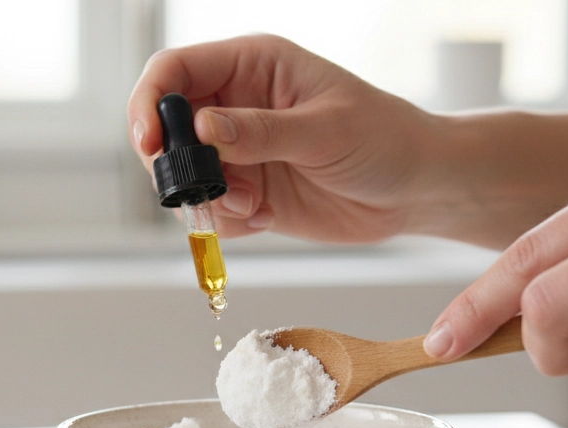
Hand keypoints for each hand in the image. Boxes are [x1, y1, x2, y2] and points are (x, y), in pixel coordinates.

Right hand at [127, 34, 439, 241]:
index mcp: (252, 65)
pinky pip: (211, 209)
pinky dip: (226, 222)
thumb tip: (202, 129)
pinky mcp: (249, 191)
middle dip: (175, 164)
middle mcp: (237, 103)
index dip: (151, 103)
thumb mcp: (326, 130)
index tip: (150, 143)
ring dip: (207, 198)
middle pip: (167, 126)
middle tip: (204, 189)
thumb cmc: (386, 139)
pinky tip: (266, 217)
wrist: (416, 190)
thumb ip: (261, 131)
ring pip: (184, 174)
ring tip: (255, 206)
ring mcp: (240, 150)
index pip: (175, 71)